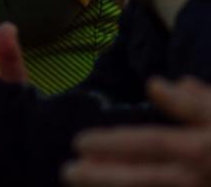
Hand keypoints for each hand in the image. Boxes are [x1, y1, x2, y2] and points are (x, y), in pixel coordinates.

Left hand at [63, 76, 210, 186]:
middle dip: (102, 178)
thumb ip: (191, 103)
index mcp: (200, 149)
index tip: (79, 143)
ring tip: (82, 184)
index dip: (112, 145)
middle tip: (66, 173)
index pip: (148, 145)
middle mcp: (196, 178)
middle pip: (142, 181)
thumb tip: (155, 85)